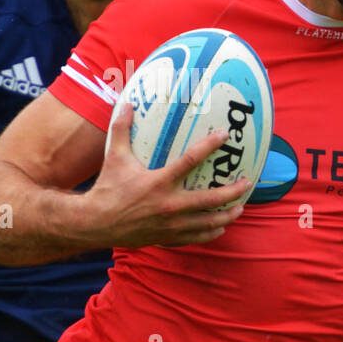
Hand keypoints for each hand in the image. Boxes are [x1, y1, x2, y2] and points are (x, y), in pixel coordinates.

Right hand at [79, 105, 251, 248]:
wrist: (95, 223)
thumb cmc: (107, 188)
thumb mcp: (114, 156)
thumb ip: (121, 129)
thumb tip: (126, 103)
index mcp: (159, 182)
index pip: (191, 160)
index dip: (210, 145)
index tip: (225, 135)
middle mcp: (169, 205)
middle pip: (210, 199)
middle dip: (232, 191)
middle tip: (246, 182)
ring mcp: (170, 224)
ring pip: (208, 222)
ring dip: (227, 215)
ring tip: (240, 207)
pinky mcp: (167, 237)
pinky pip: (195, 238)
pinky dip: (210, 233)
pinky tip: (219, 227)